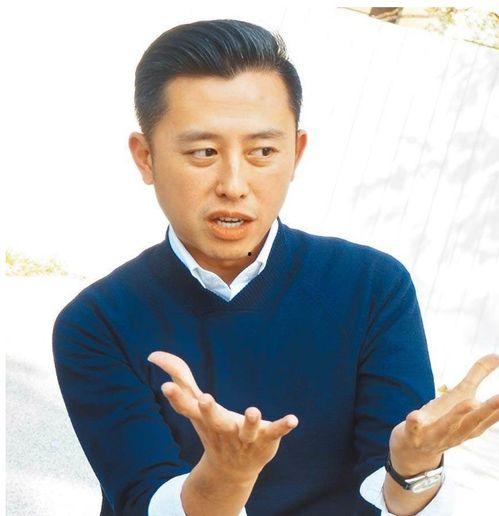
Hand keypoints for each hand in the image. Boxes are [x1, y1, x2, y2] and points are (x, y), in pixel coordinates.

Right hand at [147, 351, 298, 481]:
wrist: (232, 469)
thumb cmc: (211, 427)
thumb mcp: (194, 404)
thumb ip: (179, 376)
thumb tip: (153, 354)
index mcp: (204, 418)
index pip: (187, 407)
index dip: (176, 397)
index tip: (166, 386)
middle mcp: (222, 428)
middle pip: (214, 419)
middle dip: (208, 410)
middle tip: (205, 398)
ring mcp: (244, 436)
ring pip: (247, 429)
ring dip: (250, 421)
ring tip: (253, 411)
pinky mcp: (265, 439)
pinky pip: (275, 432)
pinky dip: (283, 426)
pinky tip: (293, 420)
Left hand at [389, 353, 498, 474]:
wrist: (413, 451)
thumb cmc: (442, 419)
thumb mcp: (460, 398)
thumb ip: (476, 377)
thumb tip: (497, 355)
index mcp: (470, 424)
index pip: (488, 416)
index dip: (498, 407)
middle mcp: (456, 432)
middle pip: (472, 422)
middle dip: (486, 410)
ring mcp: (434, 435)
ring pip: (446, 427)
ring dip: (457, 416)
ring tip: (469, 402)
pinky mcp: (413, 434)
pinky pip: (414, 429)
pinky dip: (415, 423)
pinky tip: (414, 416)